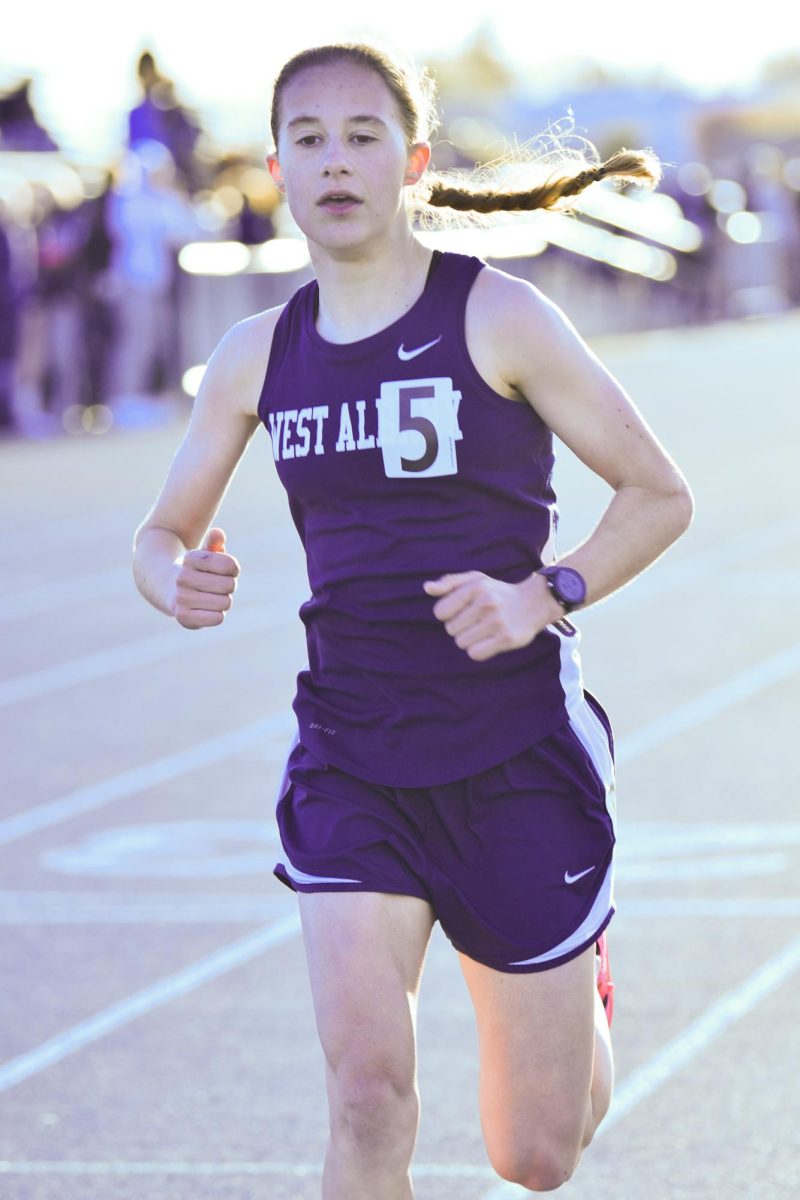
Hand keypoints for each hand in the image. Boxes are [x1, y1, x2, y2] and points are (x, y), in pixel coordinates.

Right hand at [173, 527, 239, 628]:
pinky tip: (207, 610)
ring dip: (223, 601)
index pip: (229, 565)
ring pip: (225, 602)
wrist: (167, 589)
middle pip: (229, 585)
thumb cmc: (196, 570)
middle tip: (216, 586)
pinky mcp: (183, 617)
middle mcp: (182, 577)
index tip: (223, 570)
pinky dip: (217, 615)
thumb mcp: (204, 555)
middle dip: (228, 586)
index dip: (233, 569)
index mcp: (190, 558)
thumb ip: (214, 543)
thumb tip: (218, 533)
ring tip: (210, 597)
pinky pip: (217, 618)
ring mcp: (181, 598)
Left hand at [423, 570, 558, 660]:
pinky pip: (475, 654)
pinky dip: (478, 650)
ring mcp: (497, 621)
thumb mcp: (476, 579)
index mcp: (476, 586)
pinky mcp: (507, 639)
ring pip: (462, 643)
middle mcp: (487, 602)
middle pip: (450, 629)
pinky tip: (488, 641)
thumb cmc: (498, 592)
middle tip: (476, 621)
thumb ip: (449, 583)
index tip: (461, 612)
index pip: (440, 612)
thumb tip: (427, 588)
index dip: (448, 615)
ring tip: (483, 630)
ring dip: (469, 640)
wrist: (534, 602)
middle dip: (459, 628)